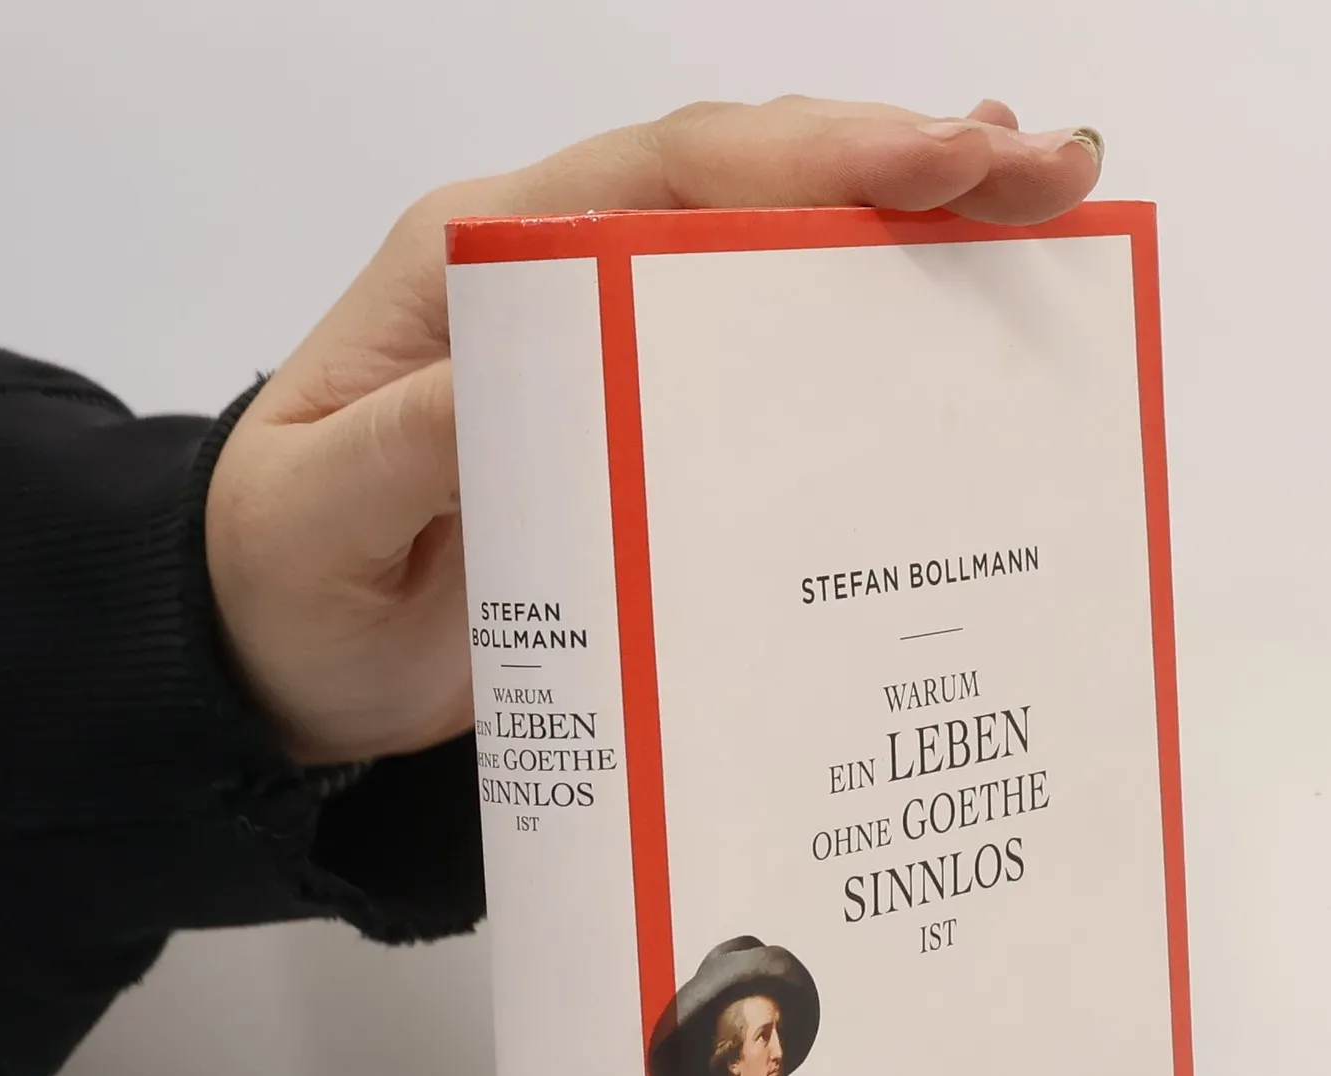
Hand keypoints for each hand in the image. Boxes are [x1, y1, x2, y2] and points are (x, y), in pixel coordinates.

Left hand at [204, 96, 1103, 764]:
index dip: (812, 159)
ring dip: (907, 231)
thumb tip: (524, 371)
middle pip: (752, 191)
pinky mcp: (646, 438)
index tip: (942, 160)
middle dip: (905, 166)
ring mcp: (614, 358)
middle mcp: (562, 281)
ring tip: (1039, 207)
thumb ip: (412, 441)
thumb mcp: (321, 512)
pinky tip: (946, 320)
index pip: (668, 175)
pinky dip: (863, 331)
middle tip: (1049, 173)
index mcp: (482, 263)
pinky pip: (768, 362)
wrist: (281, 661)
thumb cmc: (282, 576)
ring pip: (776, 259)